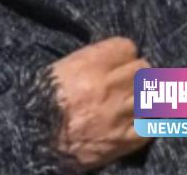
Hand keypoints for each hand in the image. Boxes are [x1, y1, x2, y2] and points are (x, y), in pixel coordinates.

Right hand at [50, 37, 150, 169]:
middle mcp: (109, 86)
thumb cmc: (39, 102)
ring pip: (153, 94)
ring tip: (133, 100)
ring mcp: (120, 114)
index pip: (127, 47)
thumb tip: (108, 60)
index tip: (119, 60)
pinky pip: (152, 125)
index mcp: (89, 65)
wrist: (33, 139)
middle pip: (144, 68)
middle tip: (128, 80)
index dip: (123, 54)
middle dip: (136, 73)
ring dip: (144, 96)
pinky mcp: (125, 139)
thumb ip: (86, 62)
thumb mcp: (57, 71)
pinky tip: (137, 120)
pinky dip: (147, 122)